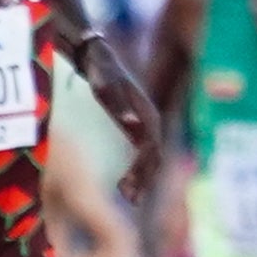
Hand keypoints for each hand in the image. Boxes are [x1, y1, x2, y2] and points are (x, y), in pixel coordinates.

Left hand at [78, 39, 165, 199]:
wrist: (100, 58)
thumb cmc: (101, 72)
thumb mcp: (106, 86)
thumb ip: (119, 105)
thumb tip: (133, 125)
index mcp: (148, 114)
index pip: (150, 149)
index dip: (141, 170)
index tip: (126, 187)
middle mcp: (152, 122)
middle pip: (155, 157)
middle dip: (144, 179)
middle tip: (129, 199)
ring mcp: (147, 125)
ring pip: (152, 158)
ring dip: (143, 178)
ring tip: (129, 198)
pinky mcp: (139, 127)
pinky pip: (145, 154)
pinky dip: (138, 171)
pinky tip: (125, 185)